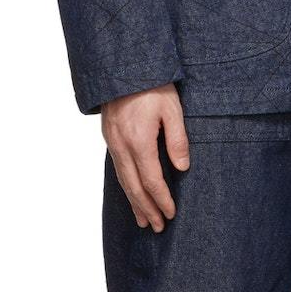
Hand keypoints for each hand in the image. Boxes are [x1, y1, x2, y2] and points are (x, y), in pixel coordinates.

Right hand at [101, 83, 190, 231]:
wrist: (123, 64)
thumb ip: (177, 139)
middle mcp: (122, 145)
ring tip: (142, 220)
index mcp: (139, 141)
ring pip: (122, 180)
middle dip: (146, 209)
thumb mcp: (172, 108)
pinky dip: (124, 185)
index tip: (171, 214)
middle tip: (156, 227)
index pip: (151, 180)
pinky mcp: (109, 135)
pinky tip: (130, 191)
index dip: (162, 200)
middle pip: (134, 187)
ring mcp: (112, 141)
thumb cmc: (152, 84)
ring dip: (133, 202)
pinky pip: (116, 168)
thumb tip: (182, 169)